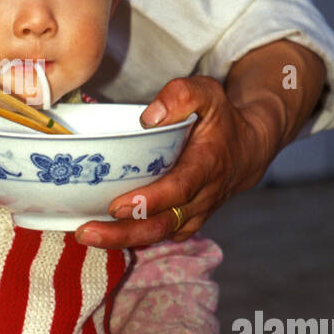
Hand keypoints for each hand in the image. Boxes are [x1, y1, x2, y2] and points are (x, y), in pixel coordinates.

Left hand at [75, 74, 275, 250]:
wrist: (247, 150)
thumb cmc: (220, 119)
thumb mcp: (208, 93)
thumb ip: (181, 95)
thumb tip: (148, 118)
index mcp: (207, 164)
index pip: (178, 189)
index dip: (148, 200)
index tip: (116, 206)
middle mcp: (202, 197)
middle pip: (162, 223)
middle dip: (124, 232)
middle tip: (86, 232)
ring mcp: (194, 214)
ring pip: (158, 234)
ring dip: (122, 240)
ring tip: (85, 236)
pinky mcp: (186, 222)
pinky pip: (159, 236)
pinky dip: (132, 239)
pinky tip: (103, 234)